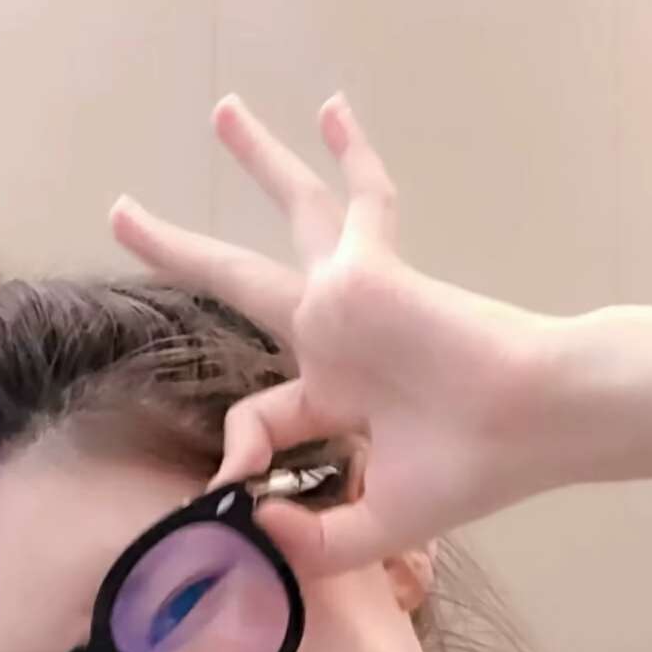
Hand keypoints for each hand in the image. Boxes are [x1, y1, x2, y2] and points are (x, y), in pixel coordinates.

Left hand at [110, 91, 564, 578]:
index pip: (261, 415)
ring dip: (261, 160)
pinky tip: (335, 112)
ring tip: (222, 111)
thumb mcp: (373, 527)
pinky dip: (352, 156)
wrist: (529, 429)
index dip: (239, 455)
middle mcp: (337, 341)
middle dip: (182, 250)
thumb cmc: (468, 474)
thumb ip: (310, 539)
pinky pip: (360, 202)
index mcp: (337, 400)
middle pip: (244, 284)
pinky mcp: (368, 273)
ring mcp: (353, 299)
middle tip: (122, 214)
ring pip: (296, 212)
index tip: (233, 488)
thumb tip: (249, 514)